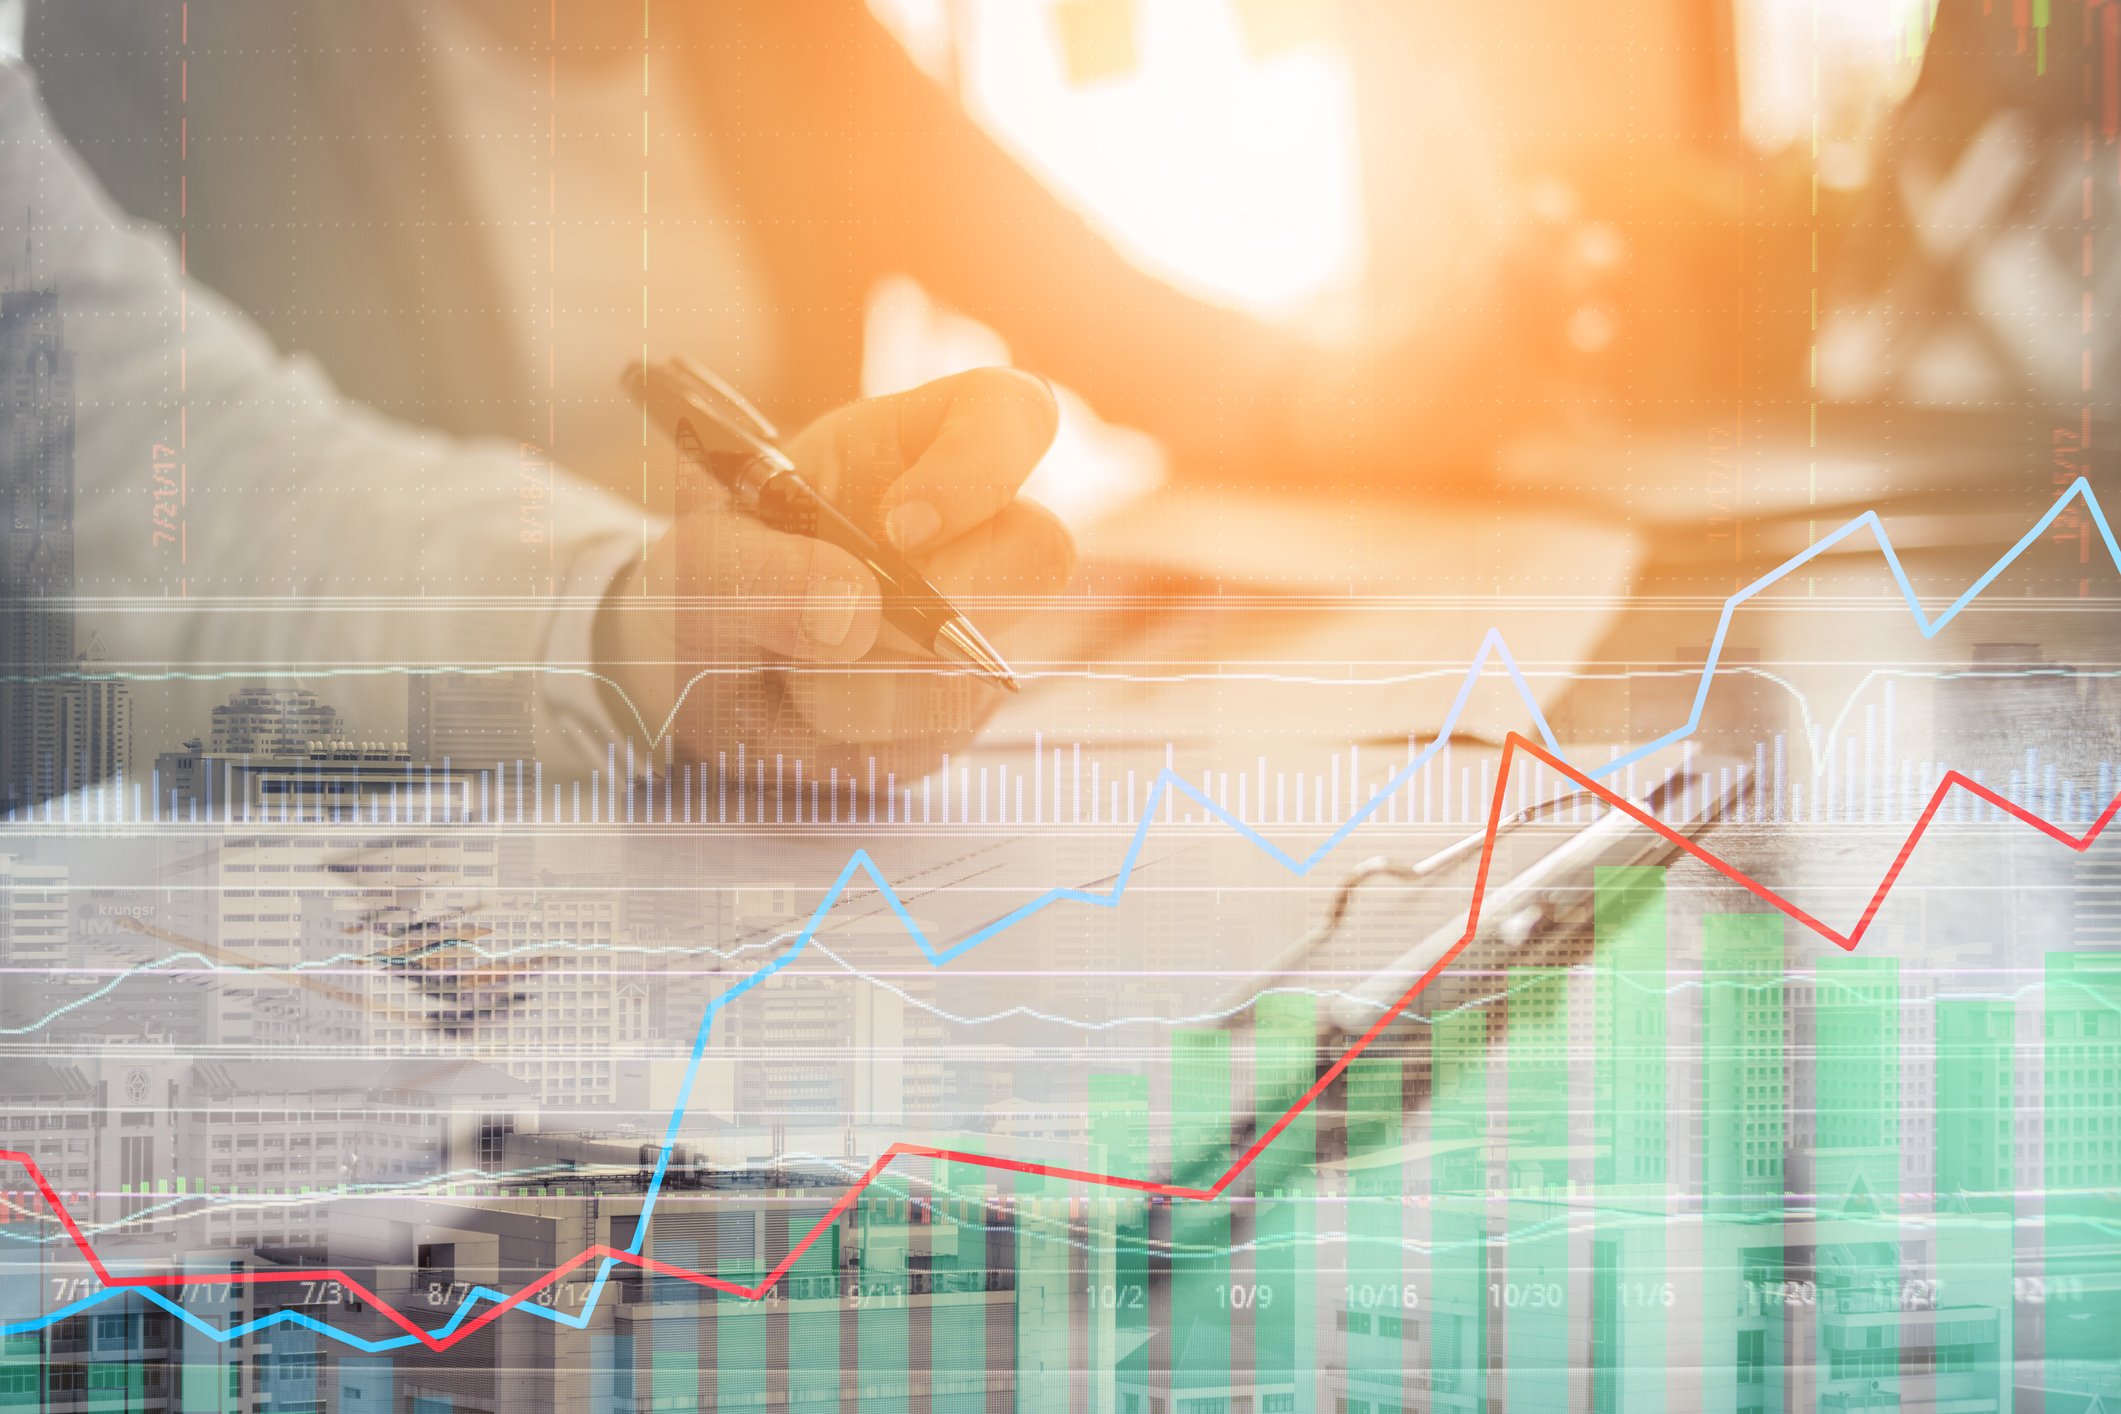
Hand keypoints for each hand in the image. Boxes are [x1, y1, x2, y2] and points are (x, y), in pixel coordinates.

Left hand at [595, 368, 1072, 793]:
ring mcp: (979, 625)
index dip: (980, 465)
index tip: (897, 528)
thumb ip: (754, 571)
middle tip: (845, 627)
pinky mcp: (962, 706)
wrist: (696, 675)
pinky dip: (856, 739)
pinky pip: (938, 736)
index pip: (1012, 414)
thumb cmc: (712, 581)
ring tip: (790, 673)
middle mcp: (970, 530)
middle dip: (933, 608)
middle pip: (1040, 550)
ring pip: (976, 668)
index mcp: (913, 447)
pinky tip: (810, 714)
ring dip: (861, 690)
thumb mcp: (700, 561)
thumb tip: (850, 618)